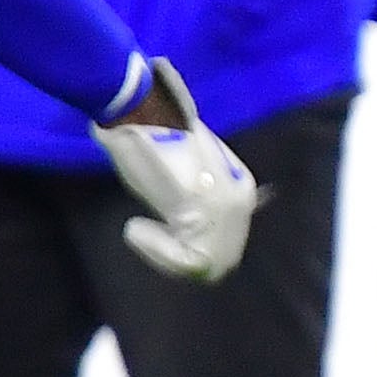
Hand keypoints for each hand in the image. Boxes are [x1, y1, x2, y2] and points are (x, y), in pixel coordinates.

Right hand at [89, 61, 256, 283]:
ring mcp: (224, 205)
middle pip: (220, 259)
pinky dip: (156, 251)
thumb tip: (200, 248)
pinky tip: (135, 229)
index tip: (158, 230)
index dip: (190, 250)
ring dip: (164, 255)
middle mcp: (241, 200)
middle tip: (148, 235)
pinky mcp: (201, 208)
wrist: (138, 112)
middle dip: (181, 258)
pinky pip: (187, 258)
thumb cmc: (152, 143)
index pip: (226, 245)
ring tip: (141, 230)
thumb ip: (201, 207)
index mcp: (241, 190)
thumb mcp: (186, 178)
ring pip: (204, 264)